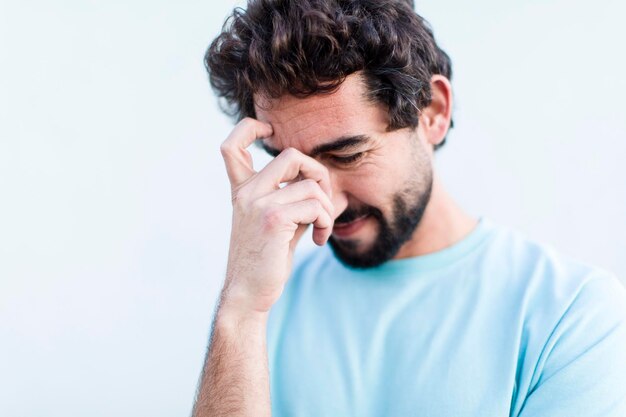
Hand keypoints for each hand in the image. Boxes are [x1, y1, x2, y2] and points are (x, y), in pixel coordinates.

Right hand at [219, 118, 334, 314]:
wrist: (248, 293)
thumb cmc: (265, 260)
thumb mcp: (280, 224)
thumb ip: (298, 202)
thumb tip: (334, 192)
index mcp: (242, 191)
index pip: (232, 146)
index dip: (250, 129)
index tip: (269, 132)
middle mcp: (247, 192)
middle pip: (291, 155)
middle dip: (318, 174)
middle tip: (322, 202)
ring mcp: (258, 203)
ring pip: (310, 186)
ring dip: (326, 209)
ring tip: (320, 229)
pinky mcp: (274, 218)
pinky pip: (315, 206)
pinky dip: (325, 222)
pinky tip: (317, 240)